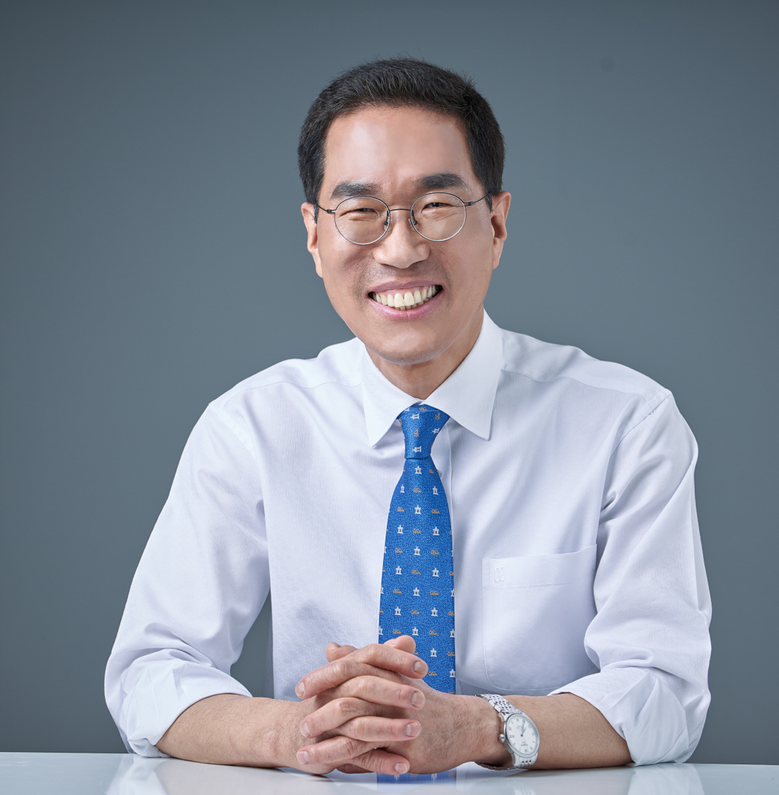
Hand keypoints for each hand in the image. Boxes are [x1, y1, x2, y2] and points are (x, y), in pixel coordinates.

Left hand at [294, 637, 497, 774]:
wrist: (463, 724)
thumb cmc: (425, 699)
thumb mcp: (395, 673)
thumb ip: (361, 659)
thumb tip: (331, 648)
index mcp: (387, 672)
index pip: (349, 668)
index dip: (322, 677)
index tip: (301, 687)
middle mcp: (392, 693)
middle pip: (349, 698)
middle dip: (320, 713)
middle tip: (300, 725)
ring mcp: (398, 720)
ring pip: (356, 731)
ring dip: (327, 745)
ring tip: (305, 754)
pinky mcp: (406, 747)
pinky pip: (373, 755)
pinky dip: (350, 761)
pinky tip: (333, 768)